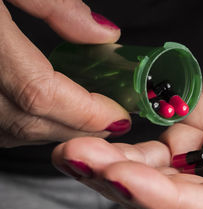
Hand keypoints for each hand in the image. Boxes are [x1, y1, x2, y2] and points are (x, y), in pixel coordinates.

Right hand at [0, 0, 130, 146]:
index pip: (41, 94)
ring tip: (89, 116)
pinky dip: (28, 125)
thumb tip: (102, 34)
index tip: (119, 115)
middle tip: (113, 119)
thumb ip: (53, 4)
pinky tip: (46, 111)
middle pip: (31, 122)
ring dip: (58, 129)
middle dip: (81, 127)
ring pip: (13, 132)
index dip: (86, 111)